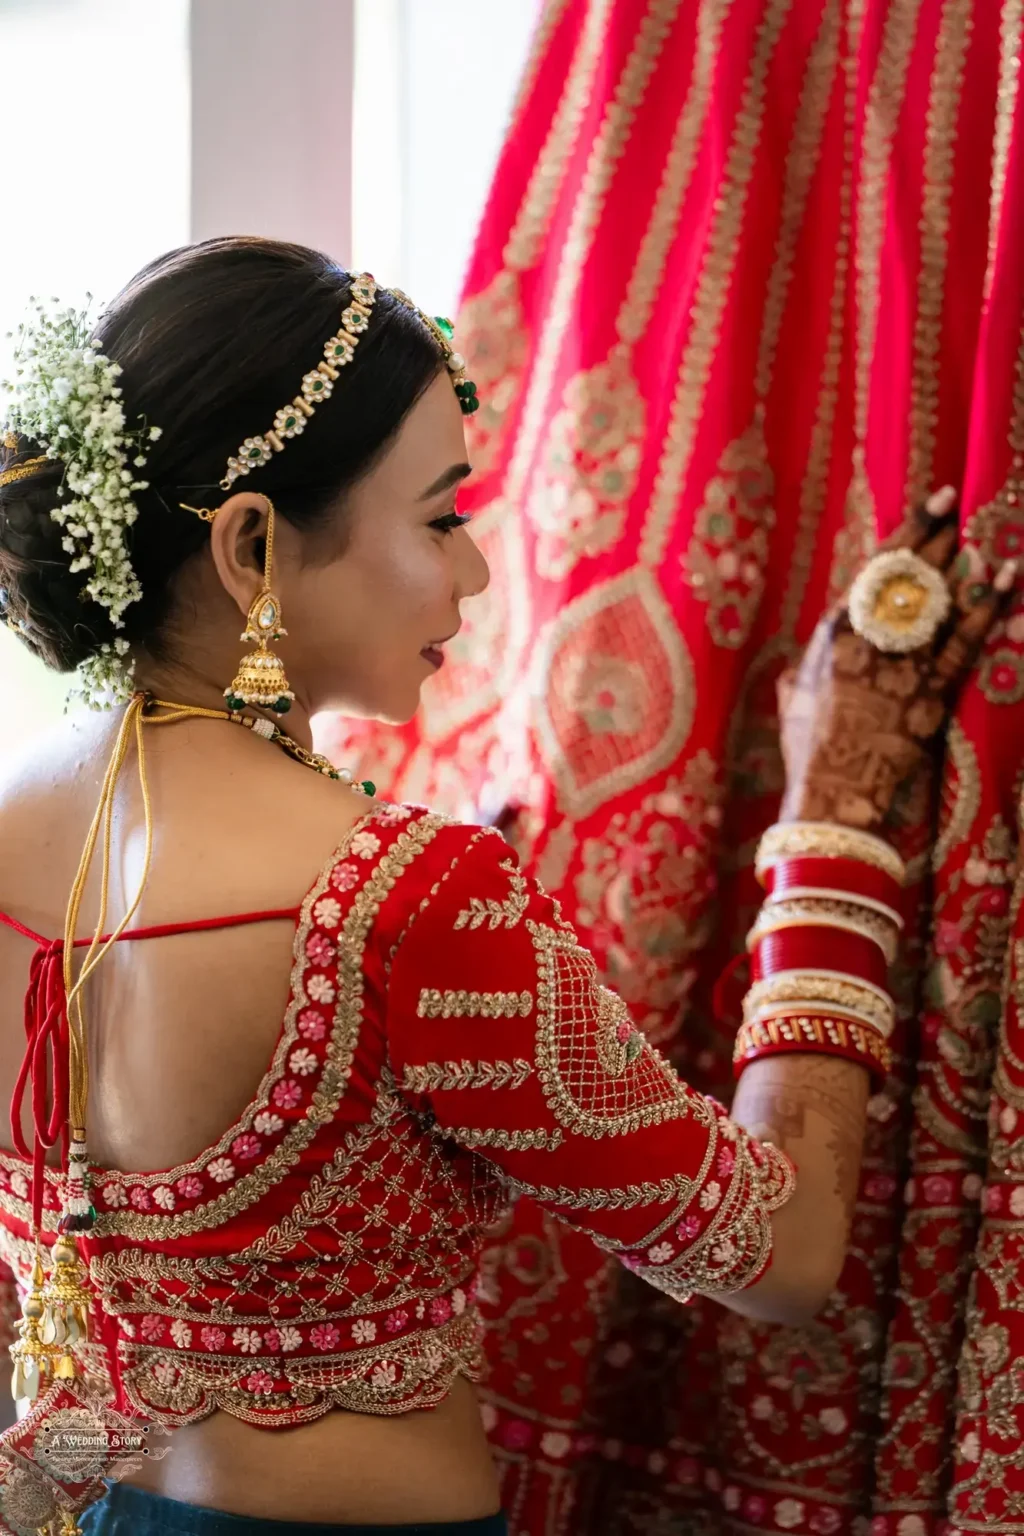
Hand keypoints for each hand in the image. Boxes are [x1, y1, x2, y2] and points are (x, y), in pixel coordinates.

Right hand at [778, 487, 1015, 832]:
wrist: (834, 792)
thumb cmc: (808, 749)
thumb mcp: (790, 702)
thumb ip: (798, 675)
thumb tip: (797, 668)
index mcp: (833, 634)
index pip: (876, 570)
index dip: (906, 534)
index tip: (929, 506)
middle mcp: (870, 639)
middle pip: (909, 575)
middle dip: (934, 534)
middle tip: (955, 503)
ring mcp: (904, 663)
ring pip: (938, 601)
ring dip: (960, 565)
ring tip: (978, 536)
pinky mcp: (931, 692)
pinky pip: (964, 640)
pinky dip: (985, 607)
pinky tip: (1002, 579)